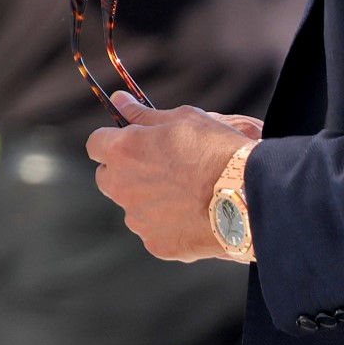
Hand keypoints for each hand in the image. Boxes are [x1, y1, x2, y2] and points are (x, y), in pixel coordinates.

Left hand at [87, 93, 259, 261]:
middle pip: (107, 178)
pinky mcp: (156, 244)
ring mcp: (138, 219)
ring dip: (148, 199)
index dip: (112, 141)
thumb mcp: (182, 119)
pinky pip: (154, 231)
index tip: (130, 142)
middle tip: (158, 167)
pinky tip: (194, 214)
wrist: (248, 195)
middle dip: (125, 172)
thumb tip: (119, 99)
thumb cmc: (216, 149)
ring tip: (185, 193)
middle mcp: (122, 187)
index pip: (95, 144)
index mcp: (123, 151)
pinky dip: (168, 224)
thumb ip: (142, 114)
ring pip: (132, 207)